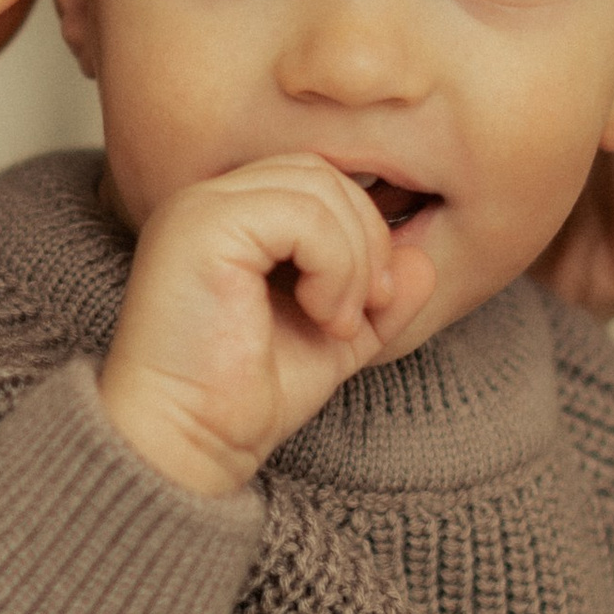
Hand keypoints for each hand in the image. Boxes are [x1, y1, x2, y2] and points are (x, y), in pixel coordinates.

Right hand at [99, 156, 437, 500]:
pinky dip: (335, 266)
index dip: (362, 230)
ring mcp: (201, 208)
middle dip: (367, 237)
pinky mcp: (203, 228)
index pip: (318, 179)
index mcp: (230, 216)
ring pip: (319, 187)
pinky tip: (321, 315)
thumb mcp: (335, 338)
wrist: (191, 440)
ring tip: (337, 320)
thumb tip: (423, 259)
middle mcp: (208, 199)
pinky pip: (303, 214)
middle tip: (366, 308)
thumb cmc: (246, 397)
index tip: (372, 302)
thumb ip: (379, 297)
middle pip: (322, 173)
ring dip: (354, 258)